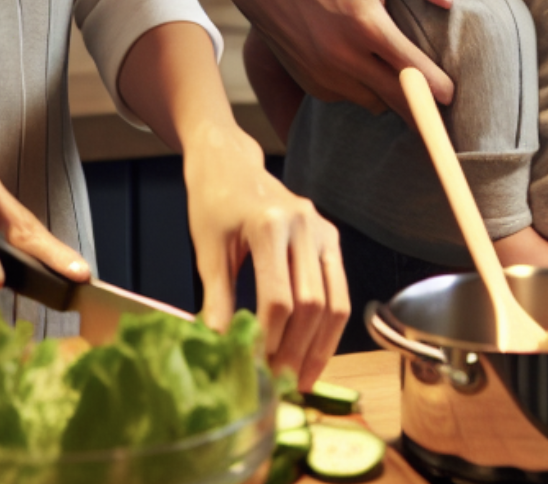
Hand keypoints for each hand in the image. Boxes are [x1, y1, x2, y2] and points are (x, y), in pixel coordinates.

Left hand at [186, 127, 349, 388]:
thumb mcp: (208, 250)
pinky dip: (329, 326)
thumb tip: (221, 349)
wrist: (230, 164)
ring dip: (319, 347)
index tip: (254, 368)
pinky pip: (339, 290)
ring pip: (333, 302)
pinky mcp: (330, 238)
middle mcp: (304, 224)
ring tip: (300, 378)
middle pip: (311, 304)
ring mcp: (322, 230)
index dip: (268, 339)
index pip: (278, 297)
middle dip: (295, 349)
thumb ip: (218, 300)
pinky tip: (314, 351)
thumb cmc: (214, 203)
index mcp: (270, 223)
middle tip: (278, 383)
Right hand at [215, 0, 456, 117]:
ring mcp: (326, 74)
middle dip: (423, 106)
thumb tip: (448, 0)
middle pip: (398, 99)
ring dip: (391, 95)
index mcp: (366, 25)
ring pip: (375, 102)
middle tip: (441, 104)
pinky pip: (350, 98)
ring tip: (400, 76)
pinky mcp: (312, 84)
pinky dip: (363, 89)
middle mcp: (344, 56)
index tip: (451, 95)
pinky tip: (364, 67)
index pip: (412, 71)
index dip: (437, 88)